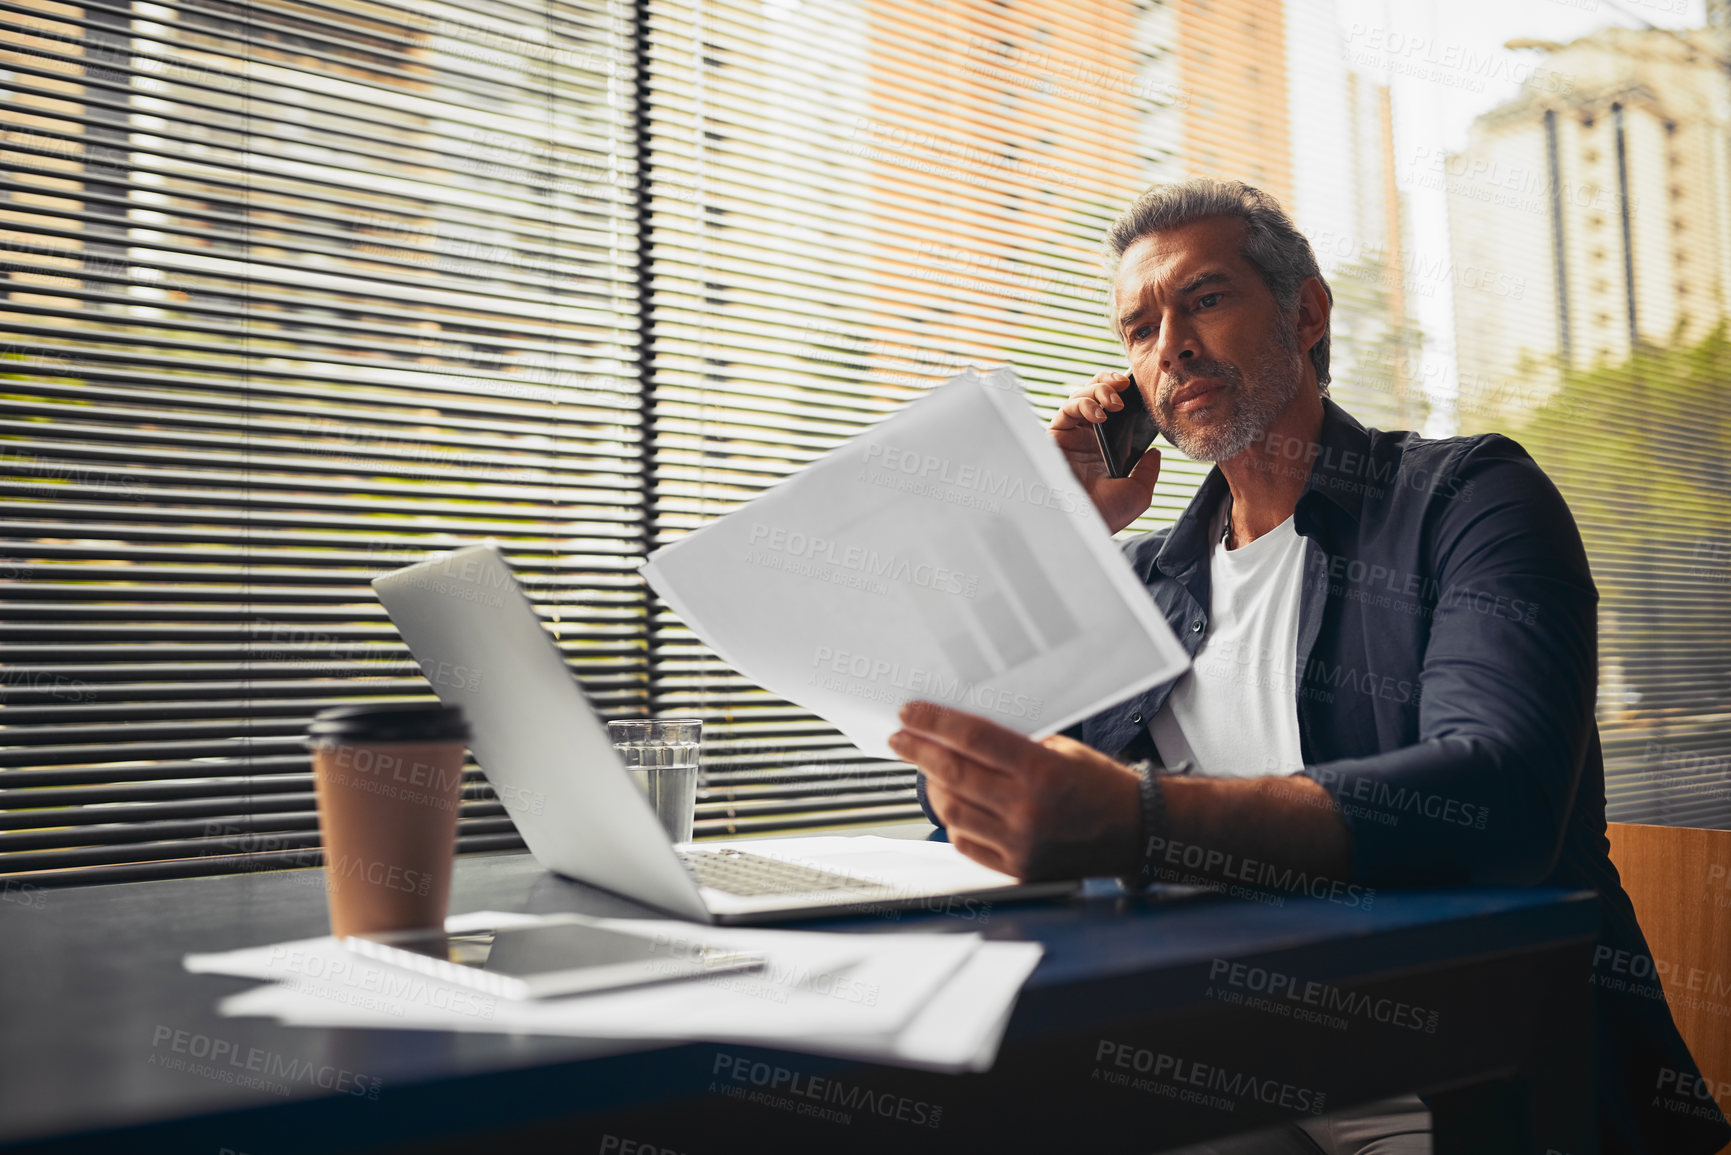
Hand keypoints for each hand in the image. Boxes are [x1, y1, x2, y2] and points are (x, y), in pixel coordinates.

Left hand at [888, 701, 1142, 880]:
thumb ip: (1013, 746)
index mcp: (1042, 770)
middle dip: (918, 752)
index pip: (973, 738)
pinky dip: (954, 822)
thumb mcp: (1061, 750)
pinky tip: (953, 805)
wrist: (1137, 832)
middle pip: (953, 774)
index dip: (935, 723)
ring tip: (928, 771)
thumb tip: (958, 734)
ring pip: (953, 811)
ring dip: (932, 788)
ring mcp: (1021, 844)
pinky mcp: (1018, 869)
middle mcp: (1028, 810)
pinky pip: (967, 843)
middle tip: (901, 739)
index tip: (910, 714)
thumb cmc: (1101, 785)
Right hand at [1049, 370, 1162, 533]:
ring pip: (1081, 396)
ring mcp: (1071, 437)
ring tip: (1114, 402)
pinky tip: (1099, 414)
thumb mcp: (1139, 493)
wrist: (1079, 524)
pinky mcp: (1055, 437)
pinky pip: (1067, 409)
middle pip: (1096, 396)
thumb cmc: (1105, 514)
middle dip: (1110, 384)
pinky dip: (1083, 404)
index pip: (1115, 412)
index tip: (1137, 389)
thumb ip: (1149, 471)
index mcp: (1107, 450)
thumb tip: (1155, 452)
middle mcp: (1087, 440)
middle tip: (1125, 386)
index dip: (1124, 394)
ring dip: (1099, 390)